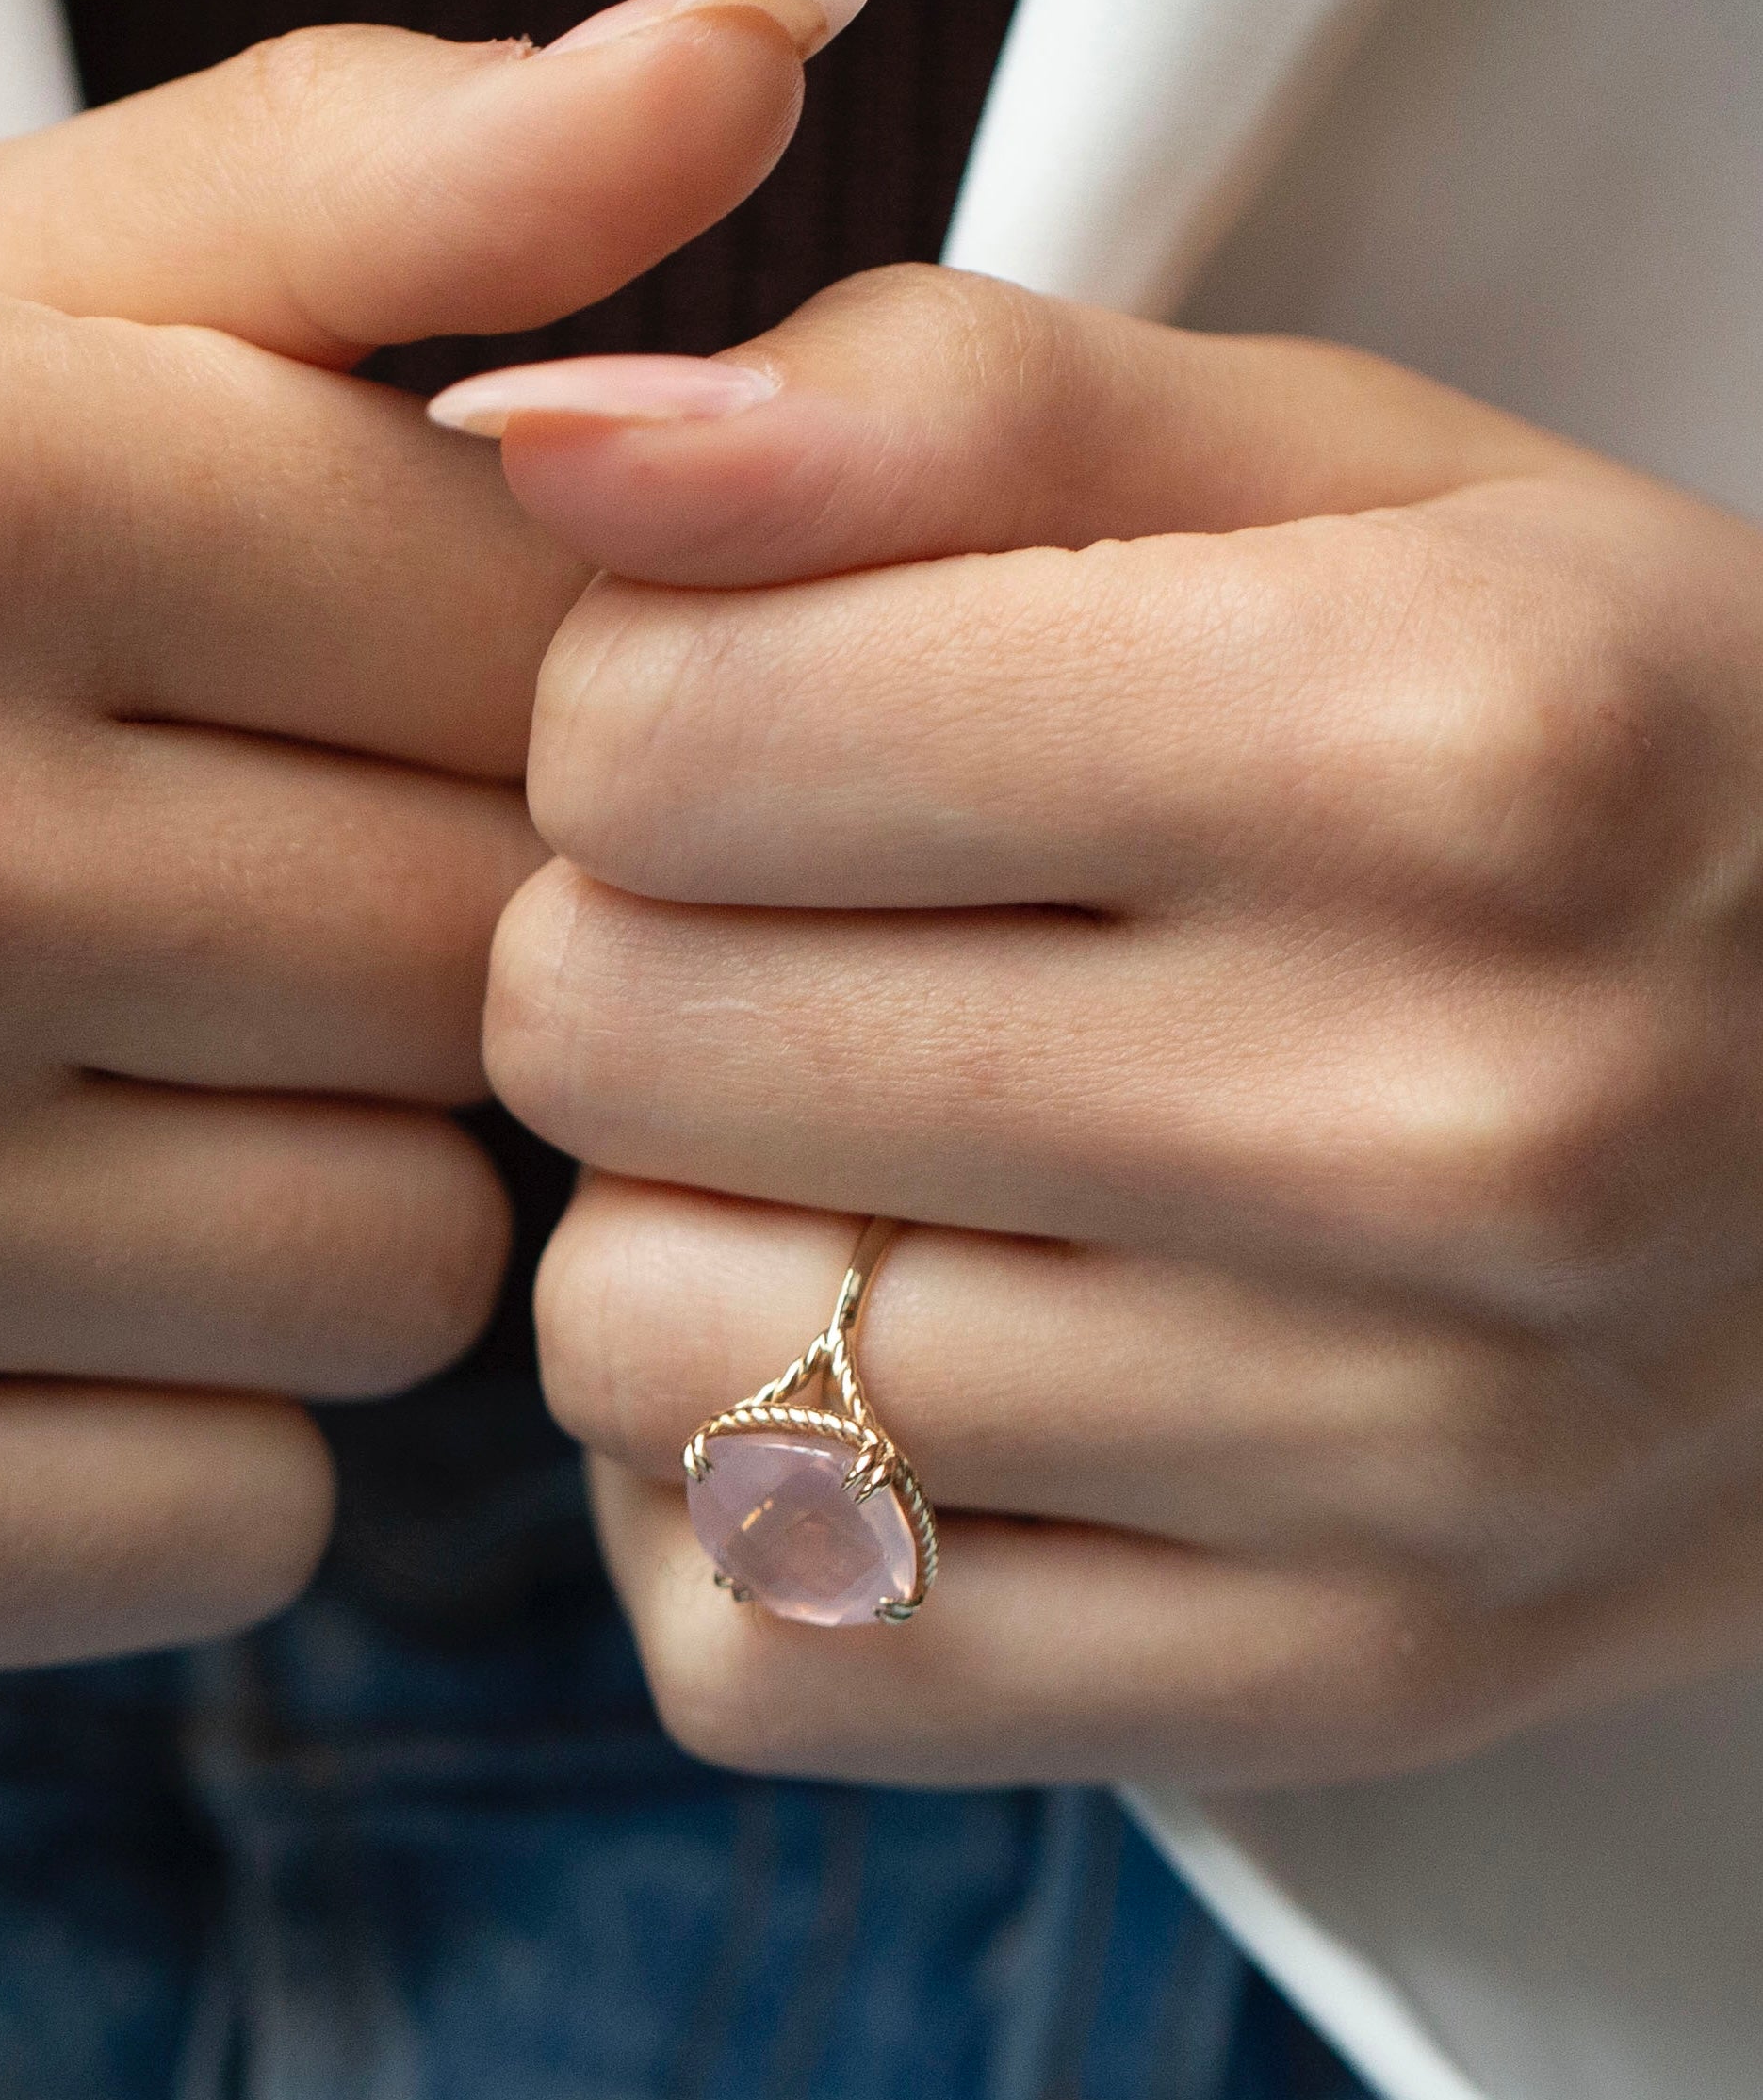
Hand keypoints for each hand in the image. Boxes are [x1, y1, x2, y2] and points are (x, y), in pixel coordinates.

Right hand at [0, 0, 864, 1699]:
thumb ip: (332, 180)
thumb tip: (778, 35)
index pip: (560, 629)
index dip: (484, 688)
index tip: (297, 709)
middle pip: (499, 961)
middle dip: (377, 944)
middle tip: (123, 916)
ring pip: (405, 1265)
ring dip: (277, 1197)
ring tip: (16, 1111)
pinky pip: (231, 1523)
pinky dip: (141, 1434)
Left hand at [456, 266, 1762, 1787]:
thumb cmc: (1564, 750)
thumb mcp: (1334, 477)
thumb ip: (937, 405)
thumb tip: (534, 442)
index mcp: (1445, 742)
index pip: (651, 731)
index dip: (637, 699)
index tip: (770, 720)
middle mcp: (1445, 1121)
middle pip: (595, 1033)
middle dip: (629, 953)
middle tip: (812, 946)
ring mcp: (1395, 1461)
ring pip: (630, 1350)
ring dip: (674, 1236)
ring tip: (868, 1160)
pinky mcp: (1317, 1694)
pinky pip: (749, 1642)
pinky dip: (743, 1508)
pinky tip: (899, 1382)